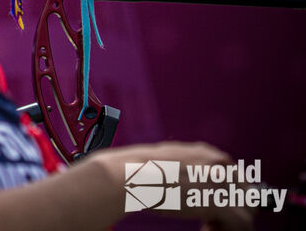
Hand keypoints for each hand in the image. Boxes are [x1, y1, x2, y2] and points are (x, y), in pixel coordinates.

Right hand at [86, 141, 253, 229]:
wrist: (132, 174)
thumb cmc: (140, 168)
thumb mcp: (169, 158)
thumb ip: (187, 166)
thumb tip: (190, 179)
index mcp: (208, 154)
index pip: (238, 176)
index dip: (229, 194)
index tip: (216, 206)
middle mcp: (220, 166)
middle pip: (247, 193)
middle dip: (234, 208)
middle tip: (211, 219)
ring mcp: (222, 184)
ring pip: (247, 210)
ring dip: (230, 222)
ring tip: (208, 227)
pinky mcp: (219, 203)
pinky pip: (241, 223)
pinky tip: (206, 230)